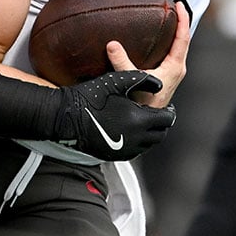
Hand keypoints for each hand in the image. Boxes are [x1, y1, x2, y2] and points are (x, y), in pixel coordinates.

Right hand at [54, 70, 176, 160]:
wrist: (67, 118)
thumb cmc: (91, 97)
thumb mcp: (118, 80)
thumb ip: (143, 80)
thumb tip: (159, 84)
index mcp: (141, 120)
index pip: (166, 119)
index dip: (168, 112)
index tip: (167, 108)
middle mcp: (136, 138)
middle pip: (160, 134)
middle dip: (161, 124)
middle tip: (158, 116)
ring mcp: (126, 149)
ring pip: (148, 144)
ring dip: (150, 134)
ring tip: (145, 123)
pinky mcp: (115, 155)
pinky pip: (134, 150)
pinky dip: (137, 142)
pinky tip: (130, 131)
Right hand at [113, 4, 191, 108]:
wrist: (145, 121)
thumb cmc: (141, 103)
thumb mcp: (131, 79)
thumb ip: (122, 62)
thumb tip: (112, 44)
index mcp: (174, 67)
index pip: (183, 38)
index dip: (183, 20)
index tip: (180, 5)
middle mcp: (177, 69)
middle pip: (183, 40)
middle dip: (181, 22)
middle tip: (175, 6)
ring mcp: (173, 73)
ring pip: (177, 48)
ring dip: (175, 32)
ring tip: (168, 18)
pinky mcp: (166, 77)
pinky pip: (170, 54)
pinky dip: (167, 42)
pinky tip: (156, 39)